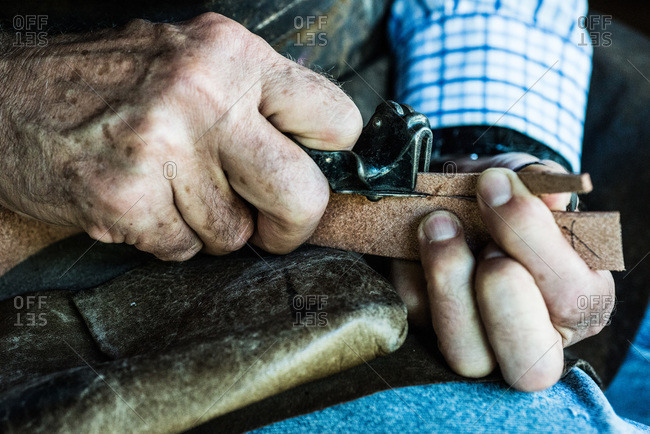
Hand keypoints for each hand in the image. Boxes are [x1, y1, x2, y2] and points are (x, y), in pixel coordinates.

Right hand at [0, 13, 361, 259]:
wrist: (7, 99)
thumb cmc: (112, 86)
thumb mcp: (194, 63)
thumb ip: (255, 101)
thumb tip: (314, 157)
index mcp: (233, 54)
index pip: (336, 119)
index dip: (330, 158)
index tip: (308, 171)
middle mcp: (203, 93)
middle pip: (302, 192)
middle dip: (292, 225)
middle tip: (273, 227)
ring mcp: (162, 147)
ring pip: (235, 235)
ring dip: (210, 227)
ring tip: (171, 191)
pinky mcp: (125, 197)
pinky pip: (183, 250)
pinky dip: (167, 239)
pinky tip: (140, 205)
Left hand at [390, 153, 614, 390]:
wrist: (450, 197)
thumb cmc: (498, 196)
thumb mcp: (523, 176)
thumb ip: (540, 181)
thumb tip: (551, 195)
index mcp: (578, 301)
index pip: (572, 298)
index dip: (532, 243)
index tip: (496, 188)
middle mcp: (535, 339)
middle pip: (530, 364)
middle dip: (501, 295)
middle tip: (481, 241)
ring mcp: (482, 346)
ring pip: (467, 356)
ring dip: (448, 283)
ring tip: (438, 223)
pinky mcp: (430, 337)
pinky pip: (416, 318)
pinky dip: (411, 273)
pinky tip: (415, 239)